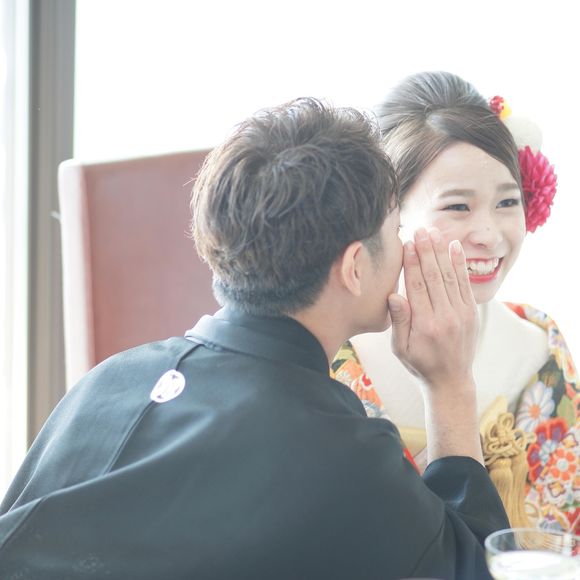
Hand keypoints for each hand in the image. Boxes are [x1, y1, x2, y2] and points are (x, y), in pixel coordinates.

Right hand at [388, 228, 477, 393]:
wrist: (451, 381)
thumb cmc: (419, 364)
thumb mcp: (400, 348)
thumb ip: (398, 321)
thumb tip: (393, 295)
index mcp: (424, 325)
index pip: (417, 286)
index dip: (411, 263)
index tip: (407, 244)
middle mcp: (445, 317)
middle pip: (434, 276)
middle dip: (426, 251)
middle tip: (420, 230)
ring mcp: (461, 314)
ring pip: (450, 276)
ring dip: (442, 252)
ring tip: (435, 232)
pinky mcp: (471, 312)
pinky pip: (464, 283)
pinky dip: (460, 264)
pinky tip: (454, 247)